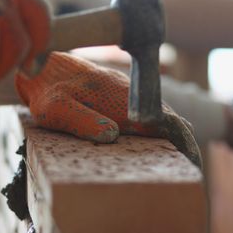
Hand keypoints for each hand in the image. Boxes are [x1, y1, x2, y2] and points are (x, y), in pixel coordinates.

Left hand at [15, 52, 202, 167]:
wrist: (41, 65)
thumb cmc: (45, 91)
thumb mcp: (55, 109)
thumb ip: (83, 122)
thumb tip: (113, 135)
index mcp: (119, 100)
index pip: (162, 120)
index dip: (181, 140)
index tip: (191, 160)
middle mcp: (129, 94)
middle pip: (168, 118)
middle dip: (182, 141)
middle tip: (190, 166)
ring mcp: (127, 92)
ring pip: (159, 114)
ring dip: (172, 134)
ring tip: (181, 157)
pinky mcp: (120, 93)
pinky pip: (147, 110)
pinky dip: (159, 127)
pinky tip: (159, 139)